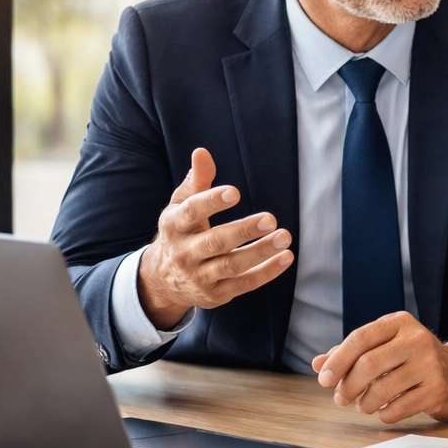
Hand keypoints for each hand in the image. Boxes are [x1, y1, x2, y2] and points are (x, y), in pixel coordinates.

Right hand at [137, 148, 294, 329]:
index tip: (234, 192)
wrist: (161, 280)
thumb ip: (196, 181)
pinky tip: (286, 257)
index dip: (210, 202)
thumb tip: (202, 152)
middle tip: (270, 218)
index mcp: (174, 226)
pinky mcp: (216, 294)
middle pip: (214, 243)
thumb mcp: (180, 206)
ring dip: (260, 252)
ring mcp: (199, 277)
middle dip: (242, 231)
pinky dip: (266, 272)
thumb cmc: (180, 233)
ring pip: (231, 266)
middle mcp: (183, 254)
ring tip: (284, 237)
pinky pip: (244, 284)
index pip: (190, 213)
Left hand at [312, 312, 447, 422]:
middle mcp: (417, 340)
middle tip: (341, 398)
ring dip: (364, 403)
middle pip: (369, 364)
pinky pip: (398, 408)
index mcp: (399, 323)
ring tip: (362, 405)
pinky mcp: (437, 390)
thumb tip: (319, 365)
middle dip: (348, 385)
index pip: (361, 338)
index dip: (338, 360)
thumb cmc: (412, 358)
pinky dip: (384, 413)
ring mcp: (429, 365)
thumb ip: (352, 353)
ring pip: (382, 389)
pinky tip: (383, 410)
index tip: (325, 379)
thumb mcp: (385, 345)